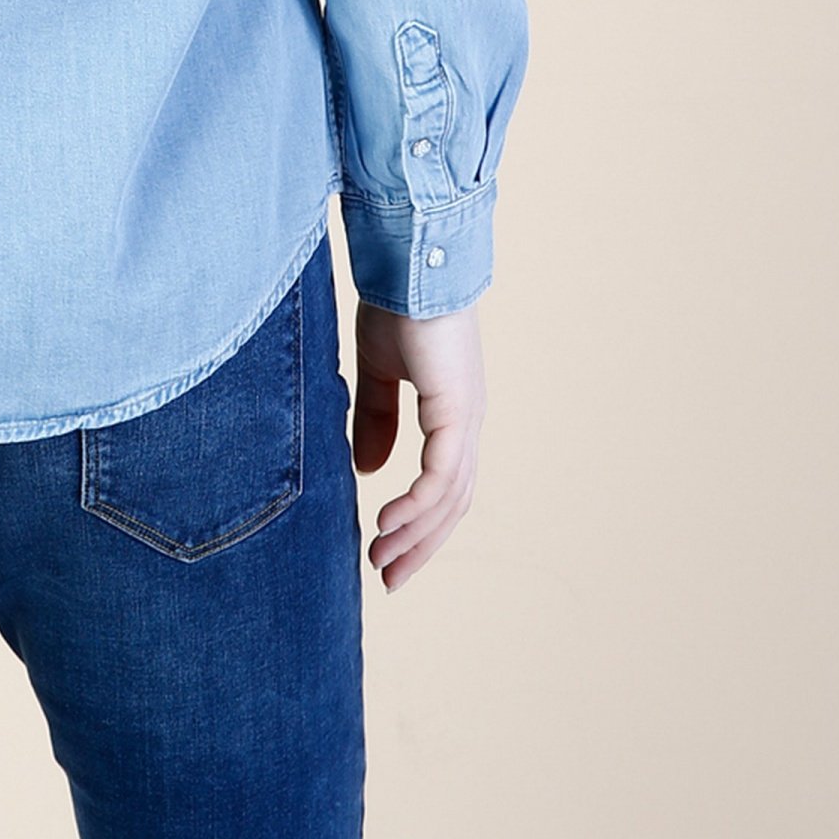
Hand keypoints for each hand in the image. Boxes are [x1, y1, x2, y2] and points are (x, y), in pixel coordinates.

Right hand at [350, 299, 484, 588]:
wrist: (406, 262)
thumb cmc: (395, 305)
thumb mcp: (378, 370)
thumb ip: (377, 417)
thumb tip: (372, 471)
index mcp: (452, 413)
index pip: (444, 485)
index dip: (419, 524)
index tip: (386, 552)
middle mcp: (467, 422)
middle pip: (453, 505)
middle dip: (420, 545)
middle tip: (388, 577)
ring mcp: (466, 418)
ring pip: (449, 499)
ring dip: (416, 535)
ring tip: (381, 559)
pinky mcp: (456, 411)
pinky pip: (440, 477)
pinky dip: (417, 506)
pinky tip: (389, 523)